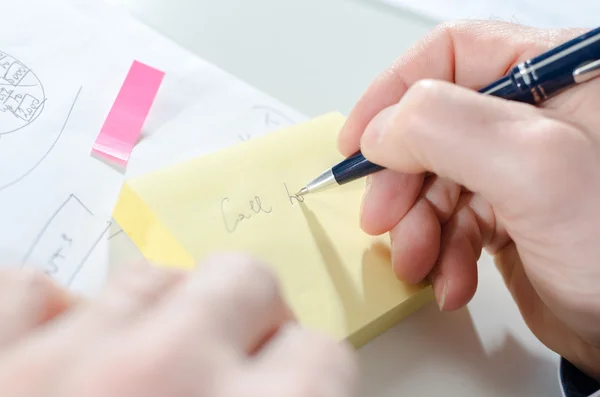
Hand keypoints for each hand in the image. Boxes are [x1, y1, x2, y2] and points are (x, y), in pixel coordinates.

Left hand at [0, 256, 356, 396]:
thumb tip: (295, 379)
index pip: (321, 354)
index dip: (306, 374)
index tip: (288, 383)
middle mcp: (161, 384)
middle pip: (244, 280)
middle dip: (245, 319)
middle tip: (222, 367)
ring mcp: (58, 368)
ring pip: (149, 278)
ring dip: (156, 319)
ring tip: (137, 376)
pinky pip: (34, 292)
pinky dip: (54, 323)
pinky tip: (59, 368)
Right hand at [339, 20, 599, 378]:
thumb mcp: (537, 171)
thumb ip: (447, 129)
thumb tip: (382, 129)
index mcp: (555, 77)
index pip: (453, 53)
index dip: (394, 91)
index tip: (359, 139)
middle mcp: (535, 119)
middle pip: (433, 126)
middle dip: (401, 180)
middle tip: (381, 217)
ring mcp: (520, 171)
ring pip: (435, 182)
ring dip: (417, 228)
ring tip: (419, 262)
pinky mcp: (511, 217)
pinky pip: (452, 225)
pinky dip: (441, 256)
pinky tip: (451, 280)